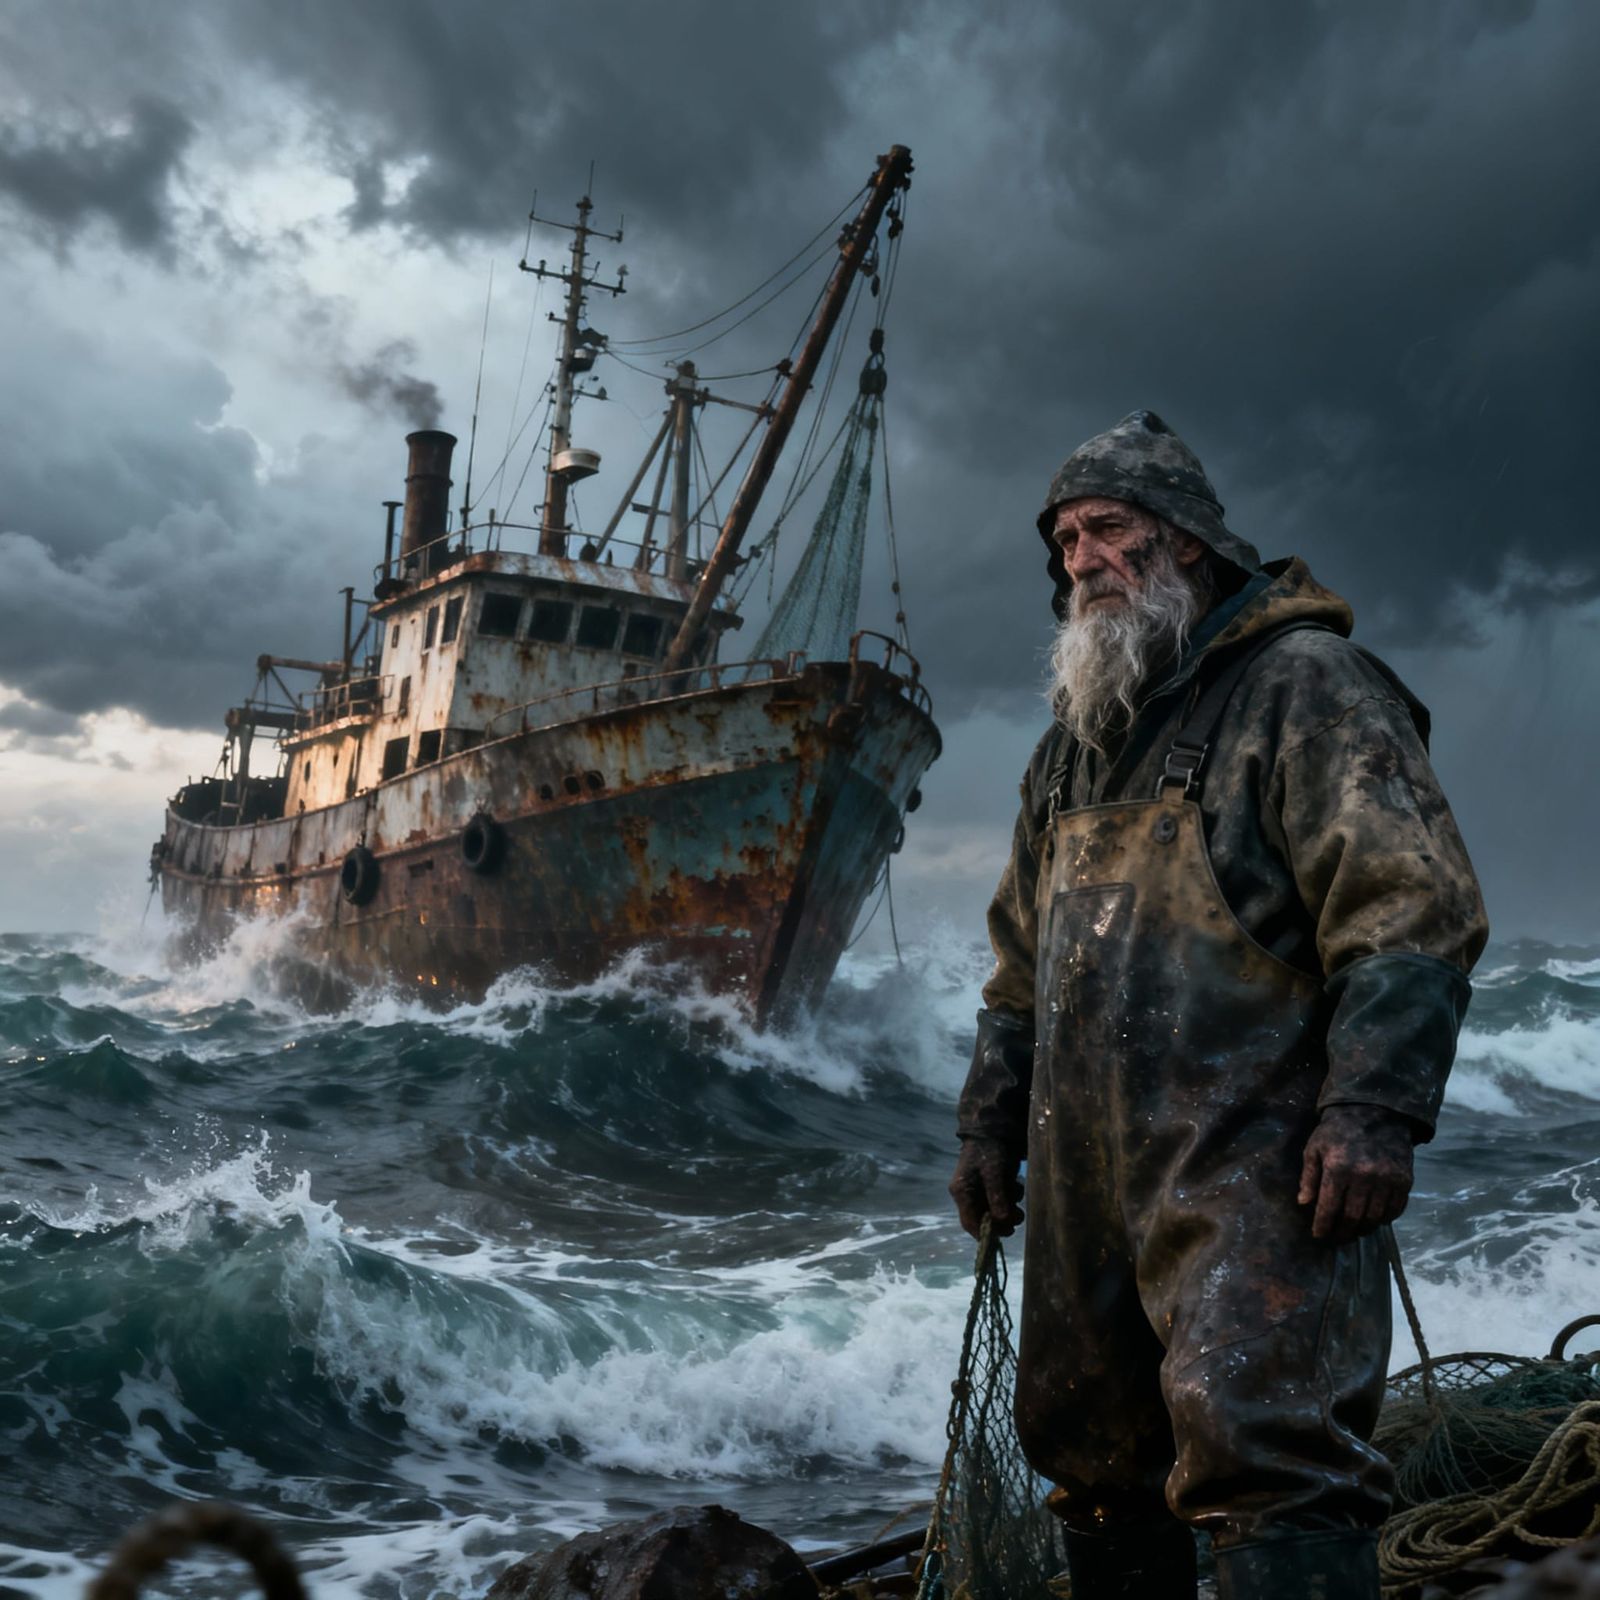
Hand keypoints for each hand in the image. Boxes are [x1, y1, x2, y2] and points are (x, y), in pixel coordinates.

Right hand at [948, 1138, 1023, 1238]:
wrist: (993, 1127)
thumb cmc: (990, 1149)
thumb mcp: (993, 1172)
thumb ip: (997, 1197)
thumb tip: (1002, 1221)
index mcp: (962, 1191)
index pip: (969, 1222)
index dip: (985, 1234)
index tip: (1003, 1235)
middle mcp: (968, 1194)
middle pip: (983, 1218)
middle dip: (1002, 1219)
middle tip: (1018, 1216)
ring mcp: (979, 1190)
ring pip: (994, 1210)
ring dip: (1008, 1207)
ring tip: (1018, 1193)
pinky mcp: (990, 1185)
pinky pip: (1000, 1199)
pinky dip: (1010, 1196)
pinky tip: (1016, 1184)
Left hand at [1298, 1105, 1414, 1242]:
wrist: (1374, 1111)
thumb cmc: (1337, 1131)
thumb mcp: (1314, 1148)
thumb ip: (1308, 1177)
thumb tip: (1303, 1204)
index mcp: (1338, 1168)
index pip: (1329, 1208)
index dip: (1323, 1226)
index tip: (1318, 1236)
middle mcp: (1364, 1177)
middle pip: (1353, 1218)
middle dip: (1342, 1233)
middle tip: (1336, 1239)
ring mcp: (1387, 1180)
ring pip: (1375, 1218)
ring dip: (1363, 1230)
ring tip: (1353, 1232)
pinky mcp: (1404, 1180)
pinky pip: (1395, 1210)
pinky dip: (1384, 1220)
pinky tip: (1374, 1221)